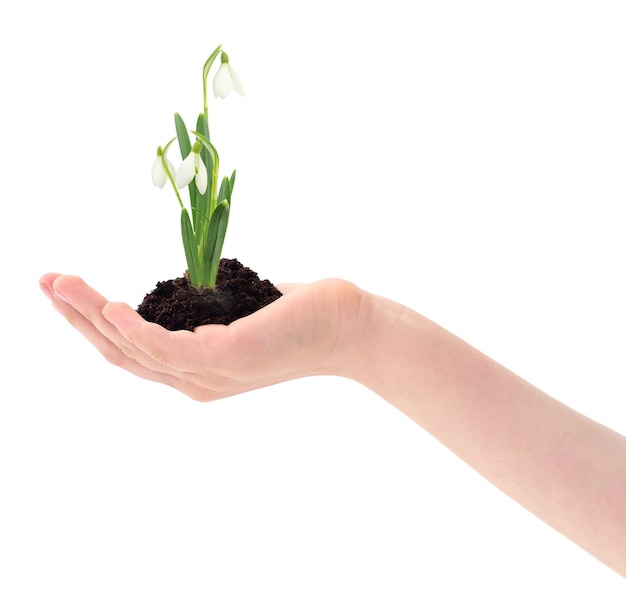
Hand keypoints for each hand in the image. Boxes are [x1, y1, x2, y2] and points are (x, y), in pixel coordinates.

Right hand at [39, 273, 363, 400]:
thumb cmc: (298, 316)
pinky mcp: (227, 357)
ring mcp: (210, 372)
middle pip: (120, 353)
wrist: (349, 327)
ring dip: (90, 315)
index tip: (66, 289)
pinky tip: (109, 304)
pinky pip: (166, 348)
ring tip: (60, 282)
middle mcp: (196, 379)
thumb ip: (204, 313)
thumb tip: (181, 296)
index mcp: (196, 369)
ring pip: (133, 349)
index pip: (130, 351)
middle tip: (45, 282)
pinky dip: (132, 329)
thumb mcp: (237, 312)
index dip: (91, 323)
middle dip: (77, 318)